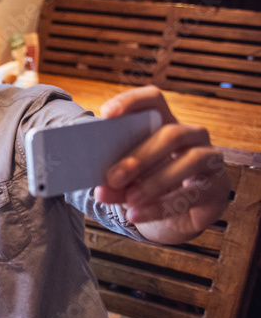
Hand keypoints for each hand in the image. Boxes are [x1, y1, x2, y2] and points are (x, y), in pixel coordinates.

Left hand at [95, 86, 229, 242]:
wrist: (175, 218)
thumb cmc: (147, 186)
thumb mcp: (126, 181)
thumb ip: (114, 179)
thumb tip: (99, 188)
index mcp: (164, 124)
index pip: (154, 100)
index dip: (132, 102)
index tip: (106, 115)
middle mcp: (191, 136)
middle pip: (171, 133)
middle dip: (139, 156)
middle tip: (112, 178)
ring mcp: (210, 159)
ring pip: (191, 159)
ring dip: (156, 181)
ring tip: (129, 199)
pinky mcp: (218, 187)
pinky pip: (194, 193)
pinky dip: (162, 206)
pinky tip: (138, 214)